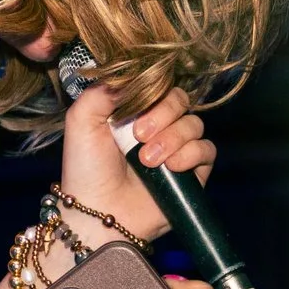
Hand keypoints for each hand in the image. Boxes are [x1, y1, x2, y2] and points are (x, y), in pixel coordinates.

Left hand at [55, 78, 212, 246]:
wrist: (97, 212)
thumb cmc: (85, 168)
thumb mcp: (81, 120)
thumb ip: (103, 91)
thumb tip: (134, 76)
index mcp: (134, 109)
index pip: (158, 84)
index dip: (152, 91)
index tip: (132, 108)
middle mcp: (158, 125)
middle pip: (180, 99)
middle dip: (162, 114)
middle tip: (139, 136)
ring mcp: (176, 148)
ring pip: (194, 123)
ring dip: (172, 138)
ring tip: (147, 160)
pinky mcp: (193, 171)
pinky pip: (206, 150)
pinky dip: (190, 154)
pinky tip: (170, 167)